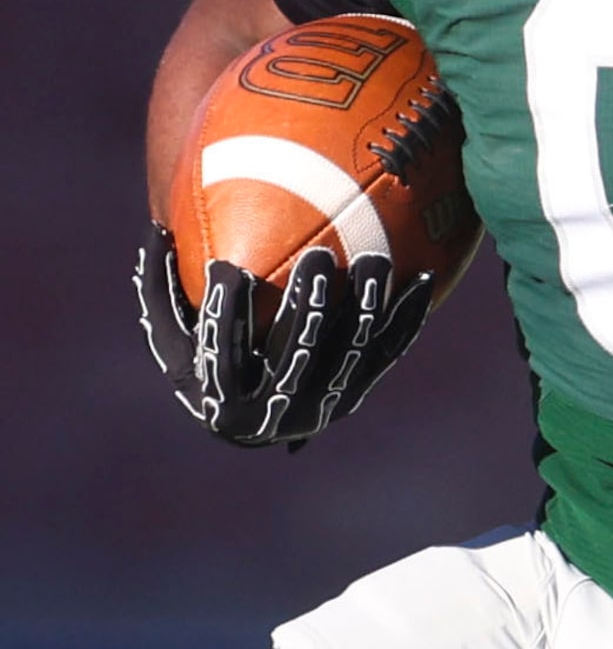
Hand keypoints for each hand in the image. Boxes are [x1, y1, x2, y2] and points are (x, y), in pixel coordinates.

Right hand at [135, 221, 433, 448]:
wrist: (257, 418)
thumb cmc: (206, 362)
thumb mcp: (174, 337)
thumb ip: (160, 289)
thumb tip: (156, 229)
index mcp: (223, 399)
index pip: (223, 353)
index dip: (226, 313)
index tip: (228, 268)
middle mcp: (276, 411)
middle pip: (298, 355)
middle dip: (310, 306)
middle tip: (317, 257)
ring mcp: (323, 404)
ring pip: (350, 353)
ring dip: (365, 306)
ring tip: (373, 258)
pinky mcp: (358, 391)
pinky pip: (387, 352)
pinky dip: (405, 317)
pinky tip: (421, 277)